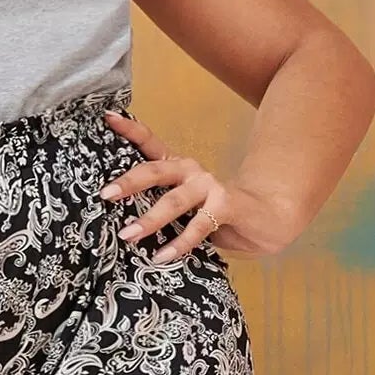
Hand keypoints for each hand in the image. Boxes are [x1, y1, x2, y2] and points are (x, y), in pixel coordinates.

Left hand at [101, 112, 293, 262]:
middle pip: (156, 172)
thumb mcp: (186, 210)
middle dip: (130, 182)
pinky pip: (198, 227)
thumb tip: (122, 229)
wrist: (267, 216)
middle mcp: (191, 174)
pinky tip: (162, 257)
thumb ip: (161, 212)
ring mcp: (209, 188)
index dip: (131, 131)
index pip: (152, 145)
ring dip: (150, 219)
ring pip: (174, 201)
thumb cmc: (220, 215)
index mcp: (179, 170)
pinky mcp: (226, 206)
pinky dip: (179, 243)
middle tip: (106, 194)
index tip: (108, 117)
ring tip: (127, 235)